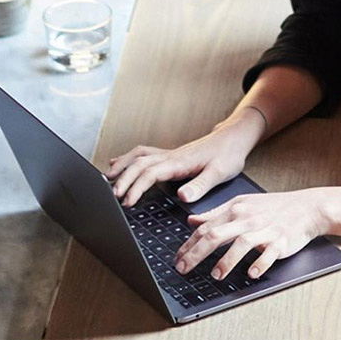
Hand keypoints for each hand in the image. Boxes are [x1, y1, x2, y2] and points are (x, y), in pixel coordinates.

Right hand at [105, 108, 262, 206]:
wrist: (233, 138)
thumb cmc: (228, 155)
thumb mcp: (220, 173)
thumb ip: (200, 185)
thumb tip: (182, 197)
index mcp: (179, 162)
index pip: (150, 173)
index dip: (136, 187)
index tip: (128, 201)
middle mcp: (170, 156)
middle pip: (138, 164)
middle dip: (123, 179)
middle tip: (113, 195)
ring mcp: (168, 154)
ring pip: (138, 156)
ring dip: (122, 166)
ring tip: (108, 178)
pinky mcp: (170, 155)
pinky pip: (143, 154)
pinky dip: (128, 158)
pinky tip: (121, 162)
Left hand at [175, 189, 328, 280]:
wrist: (306, 207)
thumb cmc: (272, 207)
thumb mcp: (240, 204)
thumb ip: (215, 213)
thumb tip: (191, 221)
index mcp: (235, 210)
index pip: (205, 228)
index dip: (188, 244)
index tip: (177, 259)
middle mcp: (247, 219)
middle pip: (216, 235)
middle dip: (196, 253)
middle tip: (183, 269)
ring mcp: (265, 230)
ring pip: (241, 244)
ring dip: (227, 261)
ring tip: (215, 275)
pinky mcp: (281, 241)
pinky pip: (269, 253)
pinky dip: (260, 264)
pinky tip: (251, 274)